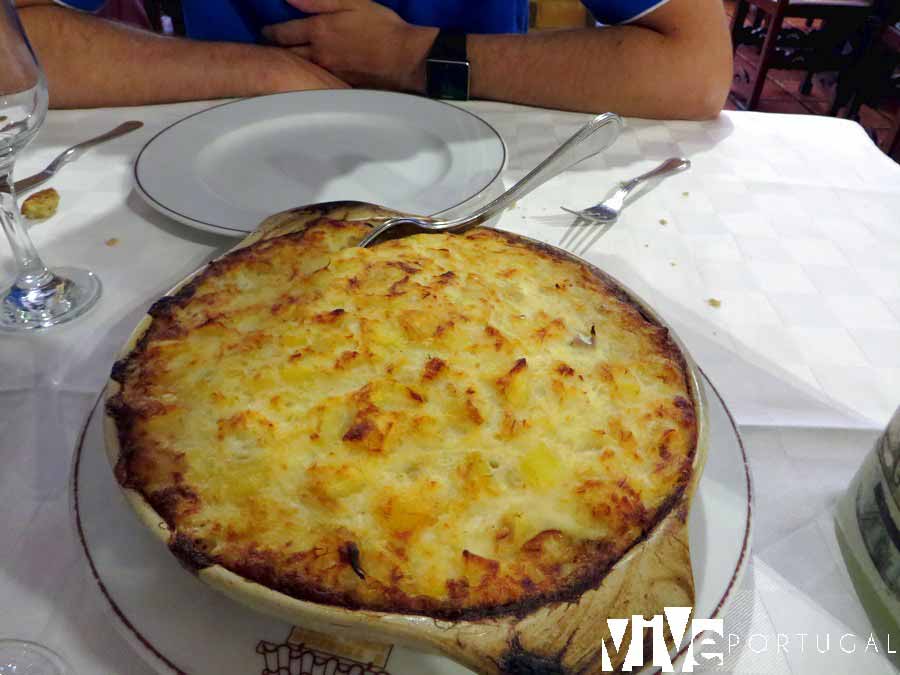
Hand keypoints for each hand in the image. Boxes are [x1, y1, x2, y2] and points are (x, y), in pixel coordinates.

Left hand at [262, 0, 437, 91]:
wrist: (406, 59)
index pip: (283, 33)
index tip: (265, 32)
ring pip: (303, 69)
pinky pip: (319, 80)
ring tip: (287, 62)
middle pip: (289, 54)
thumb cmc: (382, 27)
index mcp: (318, 31)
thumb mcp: (352, 2)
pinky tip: (311, 76)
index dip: (271, 32)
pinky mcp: (341, 86)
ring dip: (292, 65)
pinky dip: (311, 77)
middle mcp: (319, 55)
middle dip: (277, 50)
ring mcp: (329, 73)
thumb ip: (319, 0)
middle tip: (271, 48)